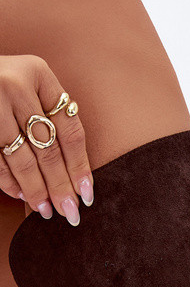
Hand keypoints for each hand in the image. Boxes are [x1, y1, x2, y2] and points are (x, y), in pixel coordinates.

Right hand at [0, 54, 92, 225]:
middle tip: (69, 212)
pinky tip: (21, 195)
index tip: (86, 193)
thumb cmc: (2, 83)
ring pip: (23, 159)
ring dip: (36, 190)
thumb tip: (74, 173)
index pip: (69, 130)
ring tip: (46, 210)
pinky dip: (10, 181)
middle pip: (48, 149)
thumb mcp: (29, 85)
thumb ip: (49, 115)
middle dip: (60, 186)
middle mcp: (16, 86)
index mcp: (39, 74)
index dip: (80, 166)